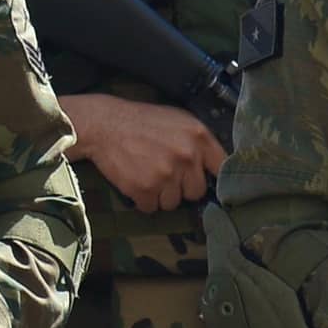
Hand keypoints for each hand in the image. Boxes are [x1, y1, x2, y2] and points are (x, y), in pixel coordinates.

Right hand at [63, 92, 226, 214]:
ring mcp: (166, 174)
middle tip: (165, 173)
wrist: (105, 125)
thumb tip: (216, 168)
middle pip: (197, 192)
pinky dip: (143, 200)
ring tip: (147, 174)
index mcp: (199, 136)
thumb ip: (199, 142)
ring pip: (173, 203)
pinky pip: (151, 208)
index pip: (222, 168)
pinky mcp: (145, 189)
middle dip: (182, 187)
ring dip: (161, 195)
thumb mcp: (178, 120)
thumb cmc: (142, 122)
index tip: (206, 180)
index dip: (213, 177)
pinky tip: (136, 181)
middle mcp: (187, 156)